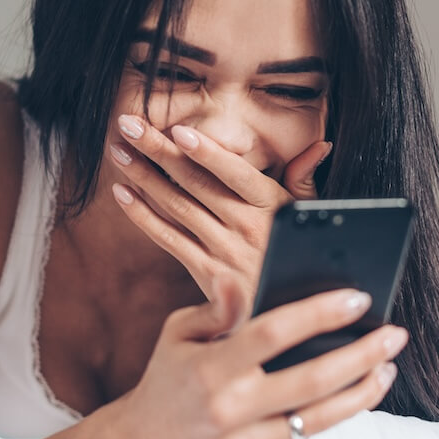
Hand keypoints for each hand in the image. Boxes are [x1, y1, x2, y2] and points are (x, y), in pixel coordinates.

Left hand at [109, 113, 331, 309]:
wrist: (290, 315)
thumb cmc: (300, 253)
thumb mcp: (309, 217)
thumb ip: (304, 179)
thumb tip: (319, 145)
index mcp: (274, 207)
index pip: (237, 174)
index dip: (208, 153)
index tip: (179, 130)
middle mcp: (248, 228)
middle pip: (197, 183)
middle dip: (159, 150)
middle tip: (129, 123)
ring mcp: (224, 252)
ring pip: (177, 206)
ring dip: (143, 176)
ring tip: (118, 150)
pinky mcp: (206, 273)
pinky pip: (168, 240)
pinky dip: (143, 216)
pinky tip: (122, 193)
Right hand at [113, 274, 407, 438]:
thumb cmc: (169, 379)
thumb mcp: (179, 332)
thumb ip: (216, 308)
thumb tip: (240, 278)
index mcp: (211, 367)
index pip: (274, 333)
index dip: (319, 313)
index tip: (358, 296)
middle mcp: (228, 409)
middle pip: (312, 379)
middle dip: (361, 354)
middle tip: (394, 334)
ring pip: (317, 418)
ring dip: (361, 393)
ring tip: (386, 368)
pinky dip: (324, 421)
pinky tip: (345, 399)